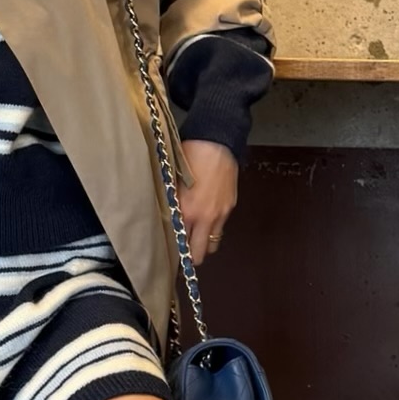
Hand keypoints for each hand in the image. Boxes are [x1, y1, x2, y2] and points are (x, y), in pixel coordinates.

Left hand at [177, 139, 238, 264]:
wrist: (217, 142)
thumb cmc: (190, 156)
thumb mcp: (174, 181)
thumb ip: (173, 204)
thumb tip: (167, 219)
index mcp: (186, 212)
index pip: (180, 245)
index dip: (176, 253)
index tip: (171, 254)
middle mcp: (205, 218)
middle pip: (200, 254)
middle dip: (192, 257)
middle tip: (185, 253)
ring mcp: (220, 214)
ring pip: (213, 244)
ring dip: (204, 243)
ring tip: (196, 235)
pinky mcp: (230, 207)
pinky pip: (221, 228)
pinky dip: (213, 228)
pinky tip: (207, 217)